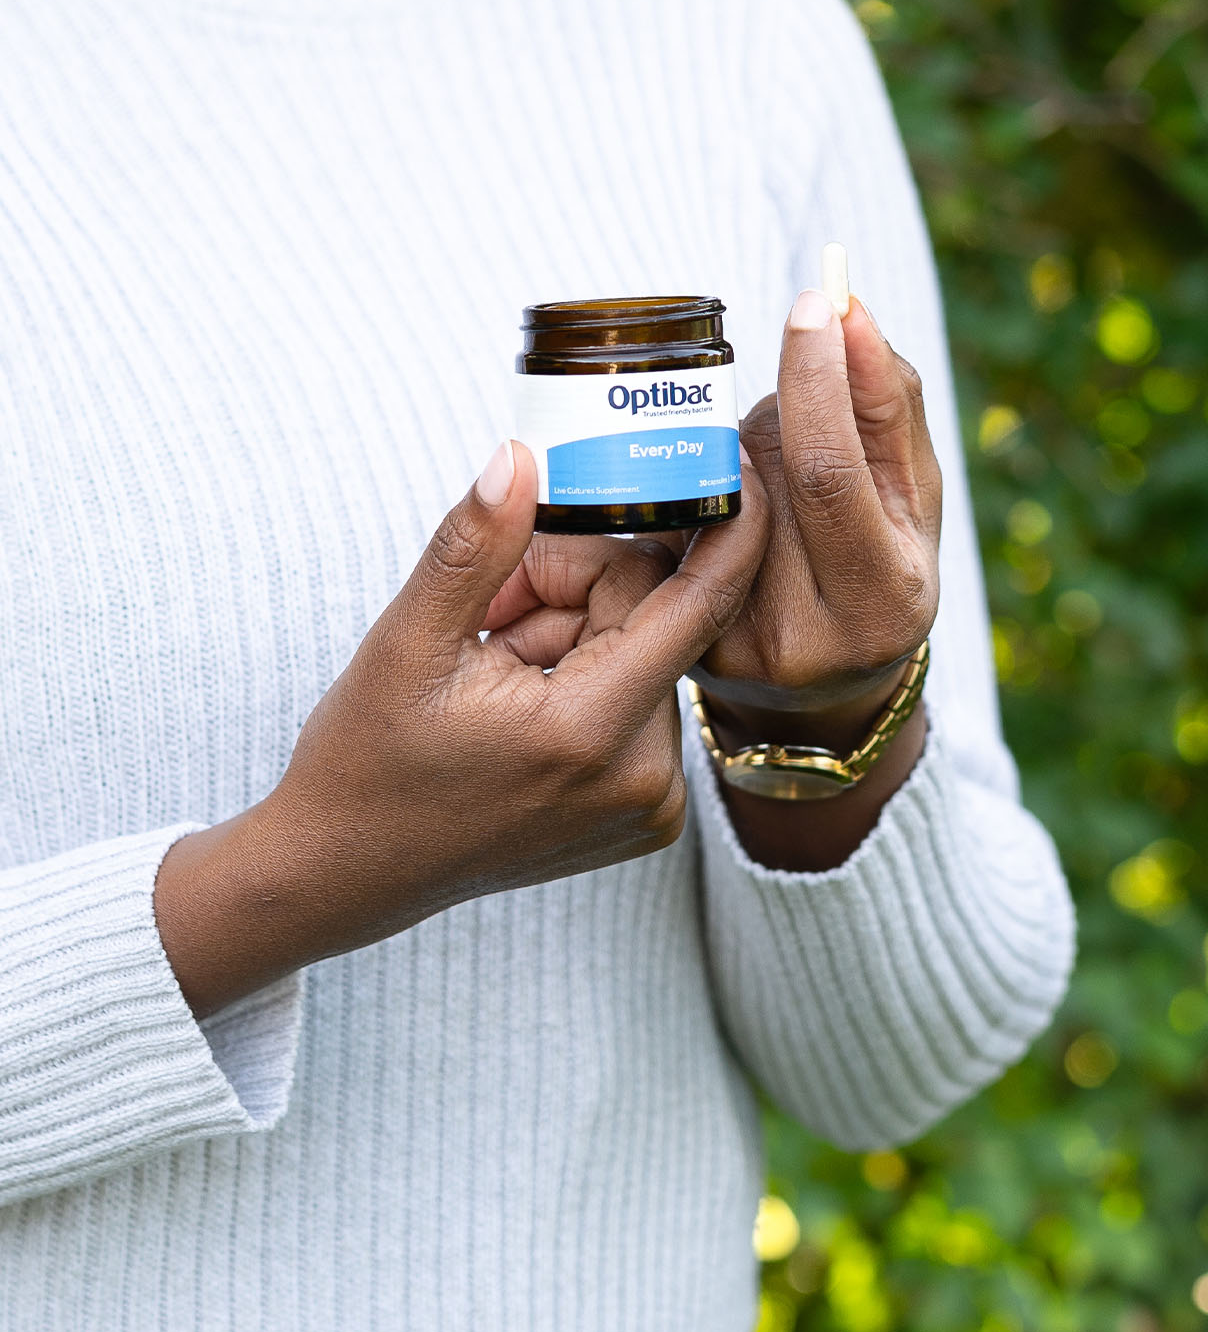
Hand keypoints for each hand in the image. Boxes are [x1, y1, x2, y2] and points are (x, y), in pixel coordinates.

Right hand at [155, 441, 768, 1017]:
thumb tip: (521, 458)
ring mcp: (650, 804)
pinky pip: (635, 694)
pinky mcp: (645, 812)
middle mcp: (645, 778)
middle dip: (571, 585)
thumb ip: (475, 545)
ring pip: (638, 647)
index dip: (729, 523)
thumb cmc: (367, 765)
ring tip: (488, 666)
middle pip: (648, 614)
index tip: (738, 462)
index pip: (703, 604)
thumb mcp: (406, 643)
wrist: (346, 873)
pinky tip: (515, 697)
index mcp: (594, 733)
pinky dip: (580, 671)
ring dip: (568, 628)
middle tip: (488, 612)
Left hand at [690, 291, 940, 870]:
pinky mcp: (688, 649)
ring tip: (788, 461)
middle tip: (809, 350)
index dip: (817, 379)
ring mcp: (737, 649)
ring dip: (751, 443)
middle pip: (768, 474)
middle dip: (789, 402)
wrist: (827, 689)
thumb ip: (888, 406)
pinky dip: (709, 488)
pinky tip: (732, 495)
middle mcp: (806, 638)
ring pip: (722, 496)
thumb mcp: (912, 497)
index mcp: (882, 598)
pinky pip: (686, 530)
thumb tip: (846, 309)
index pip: (828, 469)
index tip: (815, 301)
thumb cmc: (882, 564)